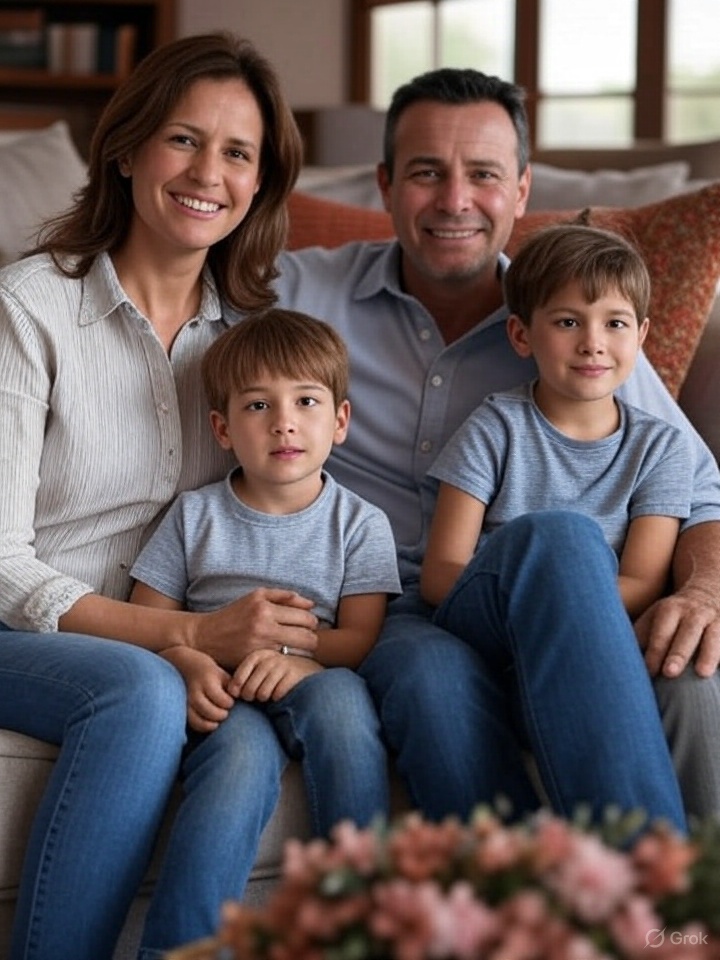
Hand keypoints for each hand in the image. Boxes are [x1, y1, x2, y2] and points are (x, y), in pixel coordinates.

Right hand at [161, 646, 234, 732]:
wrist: (184, 664)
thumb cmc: (209, 671)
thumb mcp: (221, 674)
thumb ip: (231, 686)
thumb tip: (243, 699)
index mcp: (207, 679)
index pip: (220, 698)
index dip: (228, 703)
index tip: (231, 701)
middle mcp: (195, 690)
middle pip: (207, 709)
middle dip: (219, 714)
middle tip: (225, 713)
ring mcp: (186, 699)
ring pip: (195, 717)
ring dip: (209, 723)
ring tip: (217, 721)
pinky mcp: (181, 706)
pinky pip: (188, 721)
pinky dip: (199, 726)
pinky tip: (208, 724)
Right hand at [190, 588, 318, 669]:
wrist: (205, 636)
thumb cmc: (234, 614)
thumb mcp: (256, 597)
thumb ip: (284, 597)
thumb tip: (311, 604)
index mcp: (265, 608)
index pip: (306, 618)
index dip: (312, 623)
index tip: (309, 625)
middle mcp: (264, 627)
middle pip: (307, 638)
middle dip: (312, 639)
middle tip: (307, 639)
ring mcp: (260, 646)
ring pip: (298, 653)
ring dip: (303, 652)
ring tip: (299, 649)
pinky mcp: (255, 661)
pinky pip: (283, 663)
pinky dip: (288, 660)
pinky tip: (286, 657)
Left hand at [229, 648, 322, 701]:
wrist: (307, 668)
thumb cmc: (278, 671)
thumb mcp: (261, 668)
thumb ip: (245, 675)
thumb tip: (230, 692)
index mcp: (259, 655)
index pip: (240, 674)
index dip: (237, 687)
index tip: (237, 693)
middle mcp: (270, 658)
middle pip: (250, 687)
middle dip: (249, 696)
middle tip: (254, 697)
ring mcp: (283, 666)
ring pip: (263, 693)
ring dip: (263, 698)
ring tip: (267, 694)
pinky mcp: (294, 675)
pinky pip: (277, 695)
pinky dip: (277, 698)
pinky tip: (280, 693)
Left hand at [635, 584, 719, 677]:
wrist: (709, 591)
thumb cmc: (673, 615)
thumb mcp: (655, 616)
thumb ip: (641, 635)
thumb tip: (621, 657)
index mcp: (671, 610)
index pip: (662, 631)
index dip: (656, 650)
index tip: (650, 670)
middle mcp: (694, 614)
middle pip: (687, 633)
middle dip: (678, 653)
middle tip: (669, 673)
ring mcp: (716, 621)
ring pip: (714, 637)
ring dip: (708, 655)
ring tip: (702, 674)